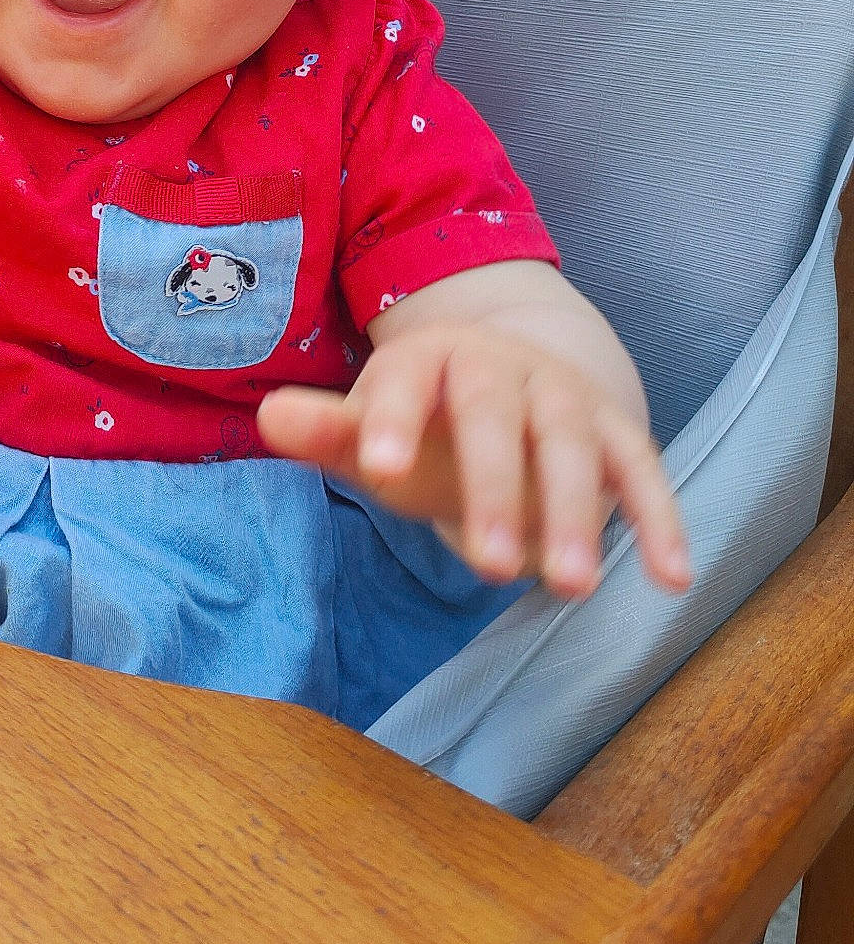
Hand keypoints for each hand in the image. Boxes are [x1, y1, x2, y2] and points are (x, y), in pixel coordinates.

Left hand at [257, 322, 690, 599]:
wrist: (517, 377)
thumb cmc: (428, 423)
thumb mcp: (375, 429)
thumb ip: (328, 432)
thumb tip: (269, 418)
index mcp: (429, 356)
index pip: (406, 380)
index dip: (393, 420)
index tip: (378, 470)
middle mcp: (500, 365)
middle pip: (494, 416)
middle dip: (495, 489)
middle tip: (488, 565)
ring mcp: (562, 393)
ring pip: (569, 444)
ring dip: (575, 514)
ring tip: (569, 587)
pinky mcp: (615, 429)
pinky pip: (640, 469)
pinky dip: (660, 519)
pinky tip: (673, 577)